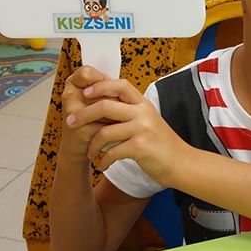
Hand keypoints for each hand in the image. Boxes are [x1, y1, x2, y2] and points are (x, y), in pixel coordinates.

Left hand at [64, 77, 191, 184]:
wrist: (181, 162)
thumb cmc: (160, 142)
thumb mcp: (147, 119)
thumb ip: (129, 111)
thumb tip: (102, 104)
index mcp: (143, 103)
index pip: (120, 85)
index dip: (100, 86)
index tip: (85, 93)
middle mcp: (142, 112)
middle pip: (105, 106)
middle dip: (83, 115)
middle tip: (70, 123)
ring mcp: (142, 129)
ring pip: (105, 132)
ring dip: (92, 145)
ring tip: (90, 153)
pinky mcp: (140, 147)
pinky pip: (112, 152)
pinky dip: (104, 160)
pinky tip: (103, 165)